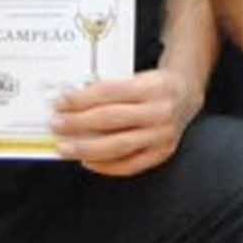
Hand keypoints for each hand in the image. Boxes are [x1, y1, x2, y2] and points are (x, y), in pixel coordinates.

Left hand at [53, 67, 201, 177]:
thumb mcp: (137, 77)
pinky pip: (129, 165)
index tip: (60, 102)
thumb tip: (71, 103)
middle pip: (111, 119)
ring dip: (85, 147)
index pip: (109, 93)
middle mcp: (160, 111)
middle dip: (78, 123)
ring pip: (118, 145)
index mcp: (153, 86)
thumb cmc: (154, 84)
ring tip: (64, 147)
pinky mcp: (162, 153)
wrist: (186, 94)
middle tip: (56, 124)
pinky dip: (105, 165)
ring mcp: (162, 135)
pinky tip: (86, 160)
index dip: (81, 99)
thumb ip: (109, 89)